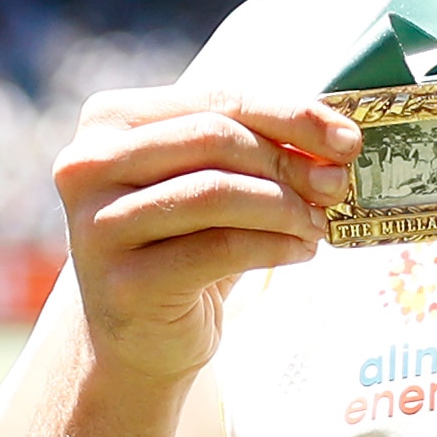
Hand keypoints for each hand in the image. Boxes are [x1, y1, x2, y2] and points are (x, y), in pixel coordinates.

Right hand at [53, 86, 360, 383]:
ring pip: (216, 193)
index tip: (348, 138)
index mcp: (108, 121)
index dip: (290, 114)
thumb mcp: (215, 182)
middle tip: (338, 184)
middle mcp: (88, 166)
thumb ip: (260, 149)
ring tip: (318, 222)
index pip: (215, 99)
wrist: (140, 337)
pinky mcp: (124, 283)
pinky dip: (274, 245)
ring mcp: (98, 226)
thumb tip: (337, 137)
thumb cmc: (185, 243)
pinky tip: (301, 251)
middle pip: (214, 139)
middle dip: (290, 161)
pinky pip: (219, 248)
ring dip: (285, 206)